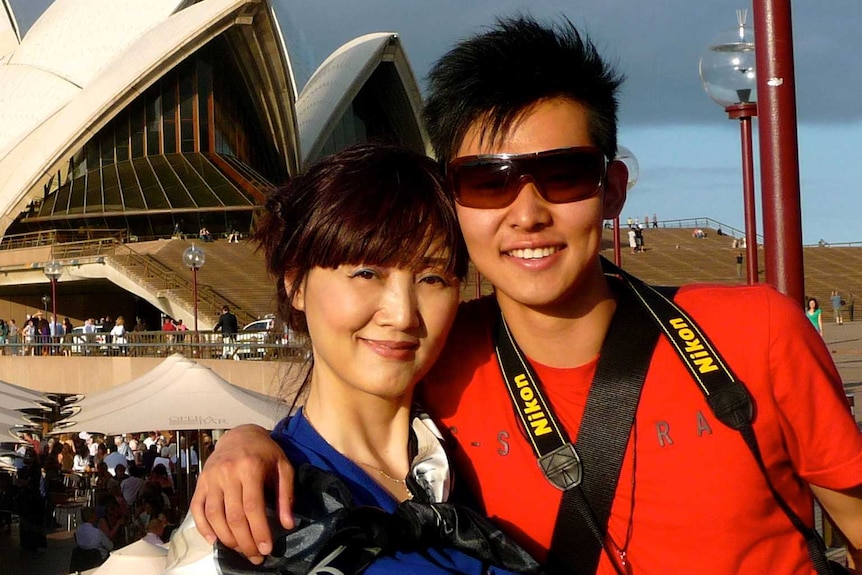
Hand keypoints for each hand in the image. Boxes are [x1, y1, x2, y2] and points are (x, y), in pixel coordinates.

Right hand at [190, 424, 294, 563]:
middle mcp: (227, 473)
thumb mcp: (283, 467)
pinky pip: (197, 509)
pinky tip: (215, 541)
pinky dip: (203, 528)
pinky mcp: (200, 482)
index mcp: (250, 468)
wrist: (241, 433)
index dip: (259, 531)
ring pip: (214, 516)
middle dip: (244, 542)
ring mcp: (211, 478)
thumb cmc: (265, 452)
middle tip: (254, 556)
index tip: (266, 549)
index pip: (252, 508)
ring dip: (226, 539)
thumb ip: (286, 496)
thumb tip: (287, 525)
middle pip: (233, 516)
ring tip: (240, 550)